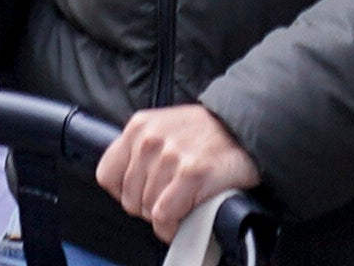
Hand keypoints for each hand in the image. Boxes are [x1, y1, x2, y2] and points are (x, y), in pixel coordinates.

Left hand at [96, 103, 263, 234]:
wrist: (246, 129)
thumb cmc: (205, 134)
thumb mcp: (164, 129)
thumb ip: (140, 151)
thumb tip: (123, 187)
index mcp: (139, 126)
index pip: (107, 175)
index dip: (123, 192)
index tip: (142, 193)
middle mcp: (151, 139)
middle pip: (129, 198)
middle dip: (148, 206)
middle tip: (170, 198)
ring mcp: (171, 156)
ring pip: (148, 210)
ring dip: (165, 216)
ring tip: (183, 202)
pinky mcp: (191, 174)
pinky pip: (165, 216)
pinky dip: (173, 225)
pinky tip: (187, 214)